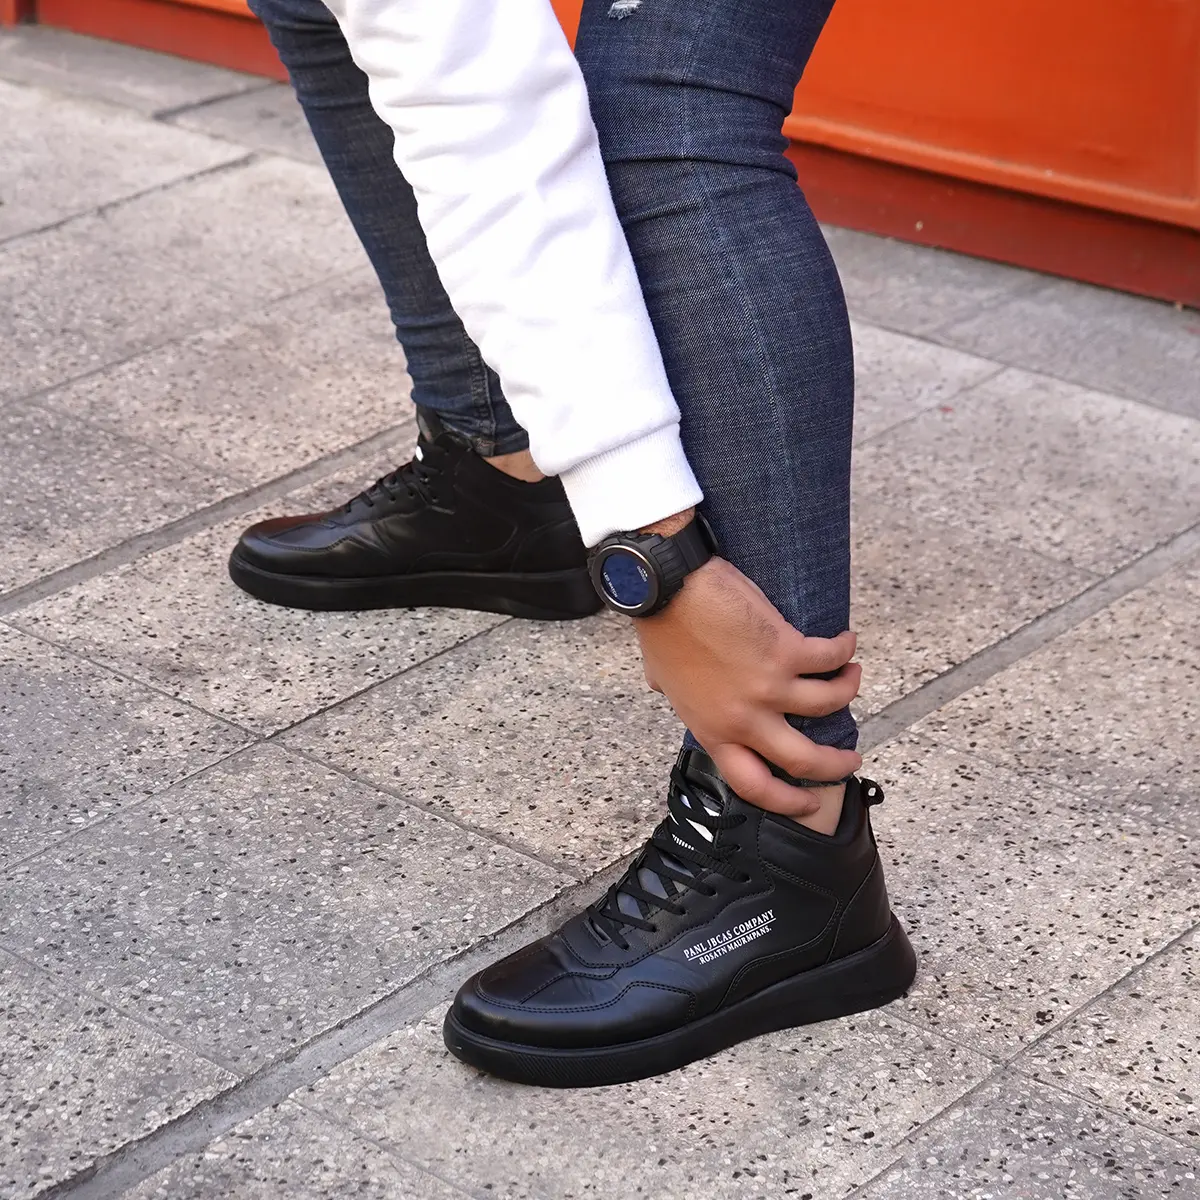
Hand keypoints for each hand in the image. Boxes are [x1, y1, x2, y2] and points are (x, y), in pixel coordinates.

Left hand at [633, 555, 861, 817]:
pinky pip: (830, 658)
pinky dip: (844, 649)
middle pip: (803, 761)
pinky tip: (846, 641)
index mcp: (713, 731)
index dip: (788, 802)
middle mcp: (744, 718)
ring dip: (848, 689)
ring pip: (829, 704)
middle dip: (837, 765)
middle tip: (853, 758)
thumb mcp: (666, 682)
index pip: (754, 786)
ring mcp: (768, 688)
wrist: (667, 589)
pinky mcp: (786, 651)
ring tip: (851, 675)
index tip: (811, 804)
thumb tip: (675, 695)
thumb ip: (680, 698)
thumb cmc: (663, 628)